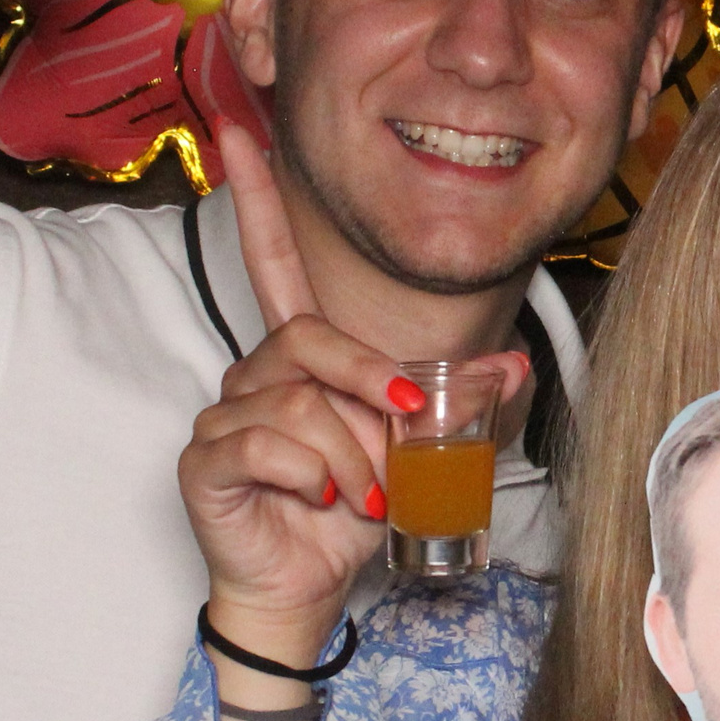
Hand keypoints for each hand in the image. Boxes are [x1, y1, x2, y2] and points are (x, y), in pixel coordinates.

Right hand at [179, 125, 527, 659]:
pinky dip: (313, 477)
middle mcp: (256, 373)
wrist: (310, 588)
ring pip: (302, 402)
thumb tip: (512, 364)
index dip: (256, 199)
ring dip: (352, 457)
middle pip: (313, 340)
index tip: (239, 132)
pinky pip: (267, 444)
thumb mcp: (426, 456)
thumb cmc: (356, 514)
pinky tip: (320, 500)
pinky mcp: (207, 458)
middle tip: (401, 444)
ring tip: (364, 495)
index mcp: (303, 358)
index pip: (274, 262)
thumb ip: (466, 407)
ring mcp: (225, 414)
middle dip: (372, 391)